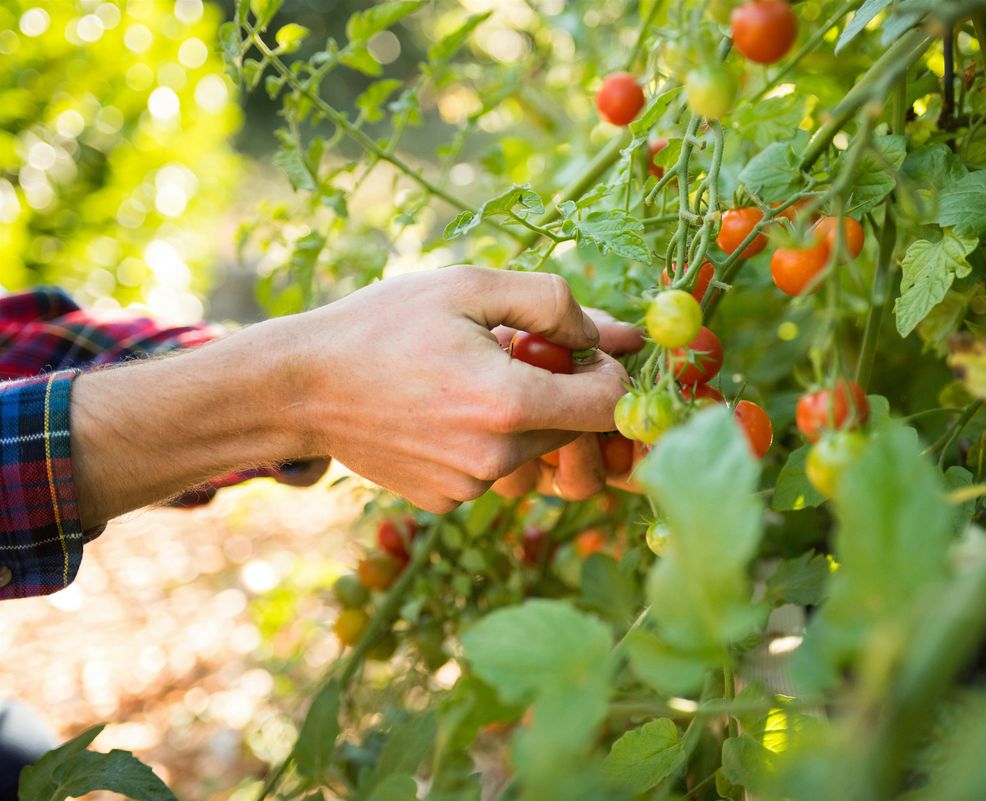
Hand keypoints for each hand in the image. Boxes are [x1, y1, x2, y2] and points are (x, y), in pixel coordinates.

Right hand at [287, 266, 631, 511]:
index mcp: (509, 403)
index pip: (611, 406)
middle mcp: (497, 458)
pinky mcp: (448, 502)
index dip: (608, 371)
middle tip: (513, 353)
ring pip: (537, 450)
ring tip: (473, 379)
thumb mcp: (469, 287)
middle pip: (576, 428)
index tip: (578, 348)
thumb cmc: (383, 326)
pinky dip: (488, 440)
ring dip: (524, 415)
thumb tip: (615, 335)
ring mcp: (471, 488)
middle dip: (561, 388)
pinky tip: (445, 410)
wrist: (300, 387)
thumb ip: (552, 303)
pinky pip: (497, 470)